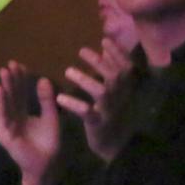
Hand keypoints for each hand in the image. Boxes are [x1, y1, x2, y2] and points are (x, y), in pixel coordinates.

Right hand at [0, 63, 63, 184]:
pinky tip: (0, 89)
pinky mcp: (4, 133)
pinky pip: (2, 114)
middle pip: (11, 96)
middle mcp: (12, 118)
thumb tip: (43, 79)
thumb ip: (46, 101)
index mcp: (22, 114)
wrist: (47, 165)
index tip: (20, 65)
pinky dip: (1, 101)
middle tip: (10, 63)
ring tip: (4, 72)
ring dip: (4, 87)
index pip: (20, 94)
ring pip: (6, 103)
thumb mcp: (51, 117)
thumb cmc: (49, 144)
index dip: (20, 80)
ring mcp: (6, 125)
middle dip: (11, 80)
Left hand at [57, 39, 137, 162]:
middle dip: (99, 62)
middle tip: (81, 51)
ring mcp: (109, 110)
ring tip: (68, 71)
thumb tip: (106, 46)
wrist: (114, 144)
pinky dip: (74, 104)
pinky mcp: (97, 123)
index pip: (125, 66)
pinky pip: (87, 112)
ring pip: (101, 92)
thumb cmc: (111, 112)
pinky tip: (59, 98)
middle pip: (114, 75)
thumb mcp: (115, 90)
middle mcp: (120, 97)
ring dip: (85, 80)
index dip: (117, 53)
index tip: (104, 40)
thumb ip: (111, 70)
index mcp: (124, 88)